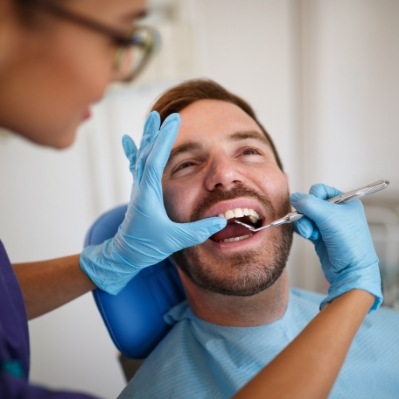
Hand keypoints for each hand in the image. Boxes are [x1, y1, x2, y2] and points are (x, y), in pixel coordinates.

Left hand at [80, 112, 225, 293]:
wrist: (125, 254)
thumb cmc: (147, 246)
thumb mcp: (175, 240)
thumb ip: (198, 230)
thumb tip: (221, 221)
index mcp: (148, 194)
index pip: (155, 160)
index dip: (164, 139)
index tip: (172, 121)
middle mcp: (141, 187)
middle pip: (147, 153)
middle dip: (156, 133)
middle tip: (163, 115)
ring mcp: (139, 189)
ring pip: (141, 157)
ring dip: (148, 138)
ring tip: (151, 120)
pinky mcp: (140, 192)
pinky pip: (137, 166)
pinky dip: (135, 151)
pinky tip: (128, 142)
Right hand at [290, 183, 382, 311]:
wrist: (351, 270)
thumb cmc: (349, 242)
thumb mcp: (329, 217)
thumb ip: (309, 204)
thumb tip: (294, 197)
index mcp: (345, 201)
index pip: (320, 190)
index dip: (313, 197)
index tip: (314, 208)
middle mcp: (336, 211)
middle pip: (310, 203)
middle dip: (306, 214)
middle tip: (311, 225)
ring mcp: (327, 224)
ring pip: (305, 216)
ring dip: (304, 224)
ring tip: (311, 234)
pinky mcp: (320, 236)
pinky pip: (304, 226)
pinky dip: (304, 230)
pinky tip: (310, 237)